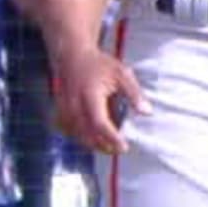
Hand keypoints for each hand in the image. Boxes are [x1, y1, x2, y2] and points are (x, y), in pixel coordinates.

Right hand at [51, 38, 146, 154]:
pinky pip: (70, 132)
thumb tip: (147, 112)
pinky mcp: (60, 113)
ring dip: (93, 144)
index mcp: (90, 96)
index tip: (124, 147)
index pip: (100, 124)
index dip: (112, 138)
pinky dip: (82, 137)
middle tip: (119, 150)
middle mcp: (74, 106)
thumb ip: (134, 93)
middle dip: (104, 146)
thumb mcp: (122, 73)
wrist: (72, 56)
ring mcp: (65, 111)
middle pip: (88, 136)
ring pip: (78, 136)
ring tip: (108, 146)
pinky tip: (93, 138)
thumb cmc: (99, 64)